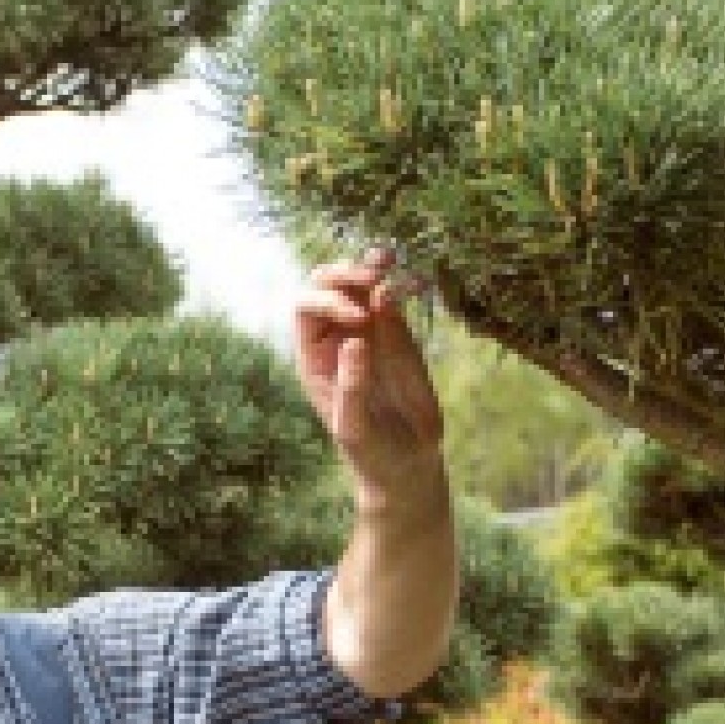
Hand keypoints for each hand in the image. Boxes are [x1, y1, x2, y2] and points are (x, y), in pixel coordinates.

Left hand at [294, 249, 444, 511]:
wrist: (405, 463)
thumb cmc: (370, 452)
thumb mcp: (355, 428)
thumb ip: (352, 386)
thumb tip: (354, 341)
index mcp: (313, 356)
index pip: (306, 306)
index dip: (328, 301)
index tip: (359, 320)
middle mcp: (334, 337)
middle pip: (327, 283)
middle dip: (346, 273)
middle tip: (374, 278)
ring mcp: (367, 331)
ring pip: (360, 282)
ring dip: (372, 265)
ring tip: (390, 260)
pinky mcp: (398, 333)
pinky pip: (395, 296)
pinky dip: (404, 282)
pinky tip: (418, 281)